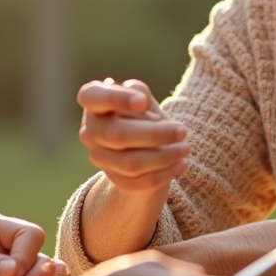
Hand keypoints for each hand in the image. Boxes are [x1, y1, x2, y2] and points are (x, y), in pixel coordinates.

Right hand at [77, 79, 188, 196]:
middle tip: (182, 131)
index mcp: (93, 103)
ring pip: (130, 163)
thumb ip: (139, 93)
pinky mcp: (115, 180)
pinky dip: (164, 173)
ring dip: (164, 156)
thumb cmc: (141, 113)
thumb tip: (141, 100)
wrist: (142, 145)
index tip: (142, 102)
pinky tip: (181, 164)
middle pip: (116, 134)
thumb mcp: (141, 98)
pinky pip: (140, 182)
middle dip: (154, 134)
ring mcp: (100, 158)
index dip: (115, 98)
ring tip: (185, 149)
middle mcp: (90, 131)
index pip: (91, 97)